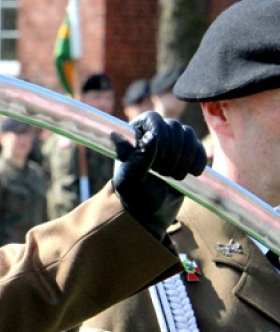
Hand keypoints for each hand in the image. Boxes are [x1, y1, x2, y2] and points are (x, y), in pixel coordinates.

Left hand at [112, 111, 206, 239]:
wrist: (150, 212)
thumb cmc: (134, 196)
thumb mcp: (130, 181)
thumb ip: (138, 160)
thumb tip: (152, 137)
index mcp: (133, 134)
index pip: (152, 118)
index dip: (160, 136)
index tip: (157, 160)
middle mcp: (153, 133)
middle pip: (174, 126)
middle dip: (173, 152)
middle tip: (163, 173)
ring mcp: (172, 142)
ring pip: (189, 134)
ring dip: (185, 158)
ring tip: (173, 177)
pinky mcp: (188, 154)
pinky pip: (200, 147)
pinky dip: (198, 160)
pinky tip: (192, 174)